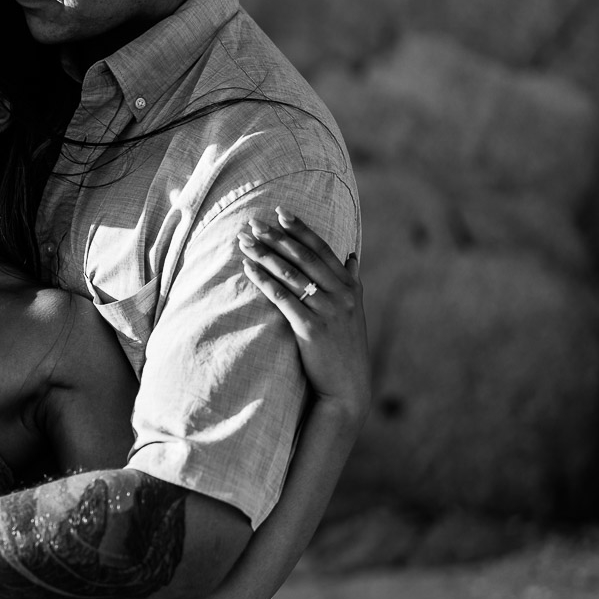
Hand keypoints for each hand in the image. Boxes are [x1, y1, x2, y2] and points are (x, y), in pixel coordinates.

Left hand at [238, 207, 371, 426]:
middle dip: (276, 237)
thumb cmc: (345, 347)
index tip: (281, 212)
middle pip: (303, 257)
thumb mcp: (354, 311)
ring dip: (264, 254)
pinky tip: (248, 269)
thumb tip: (352, 256)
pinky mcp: (310, 328)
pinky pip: (282, 298)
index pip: (322, 249)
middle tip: (253, 223)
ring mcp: (327, 310)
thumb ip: (352, 281)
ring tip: (244, 242)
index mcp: (350, 287)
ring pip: (290, 274)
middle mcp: (341, 294)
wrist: (347, 386)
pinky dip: (264, 280)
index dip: (300, 229)